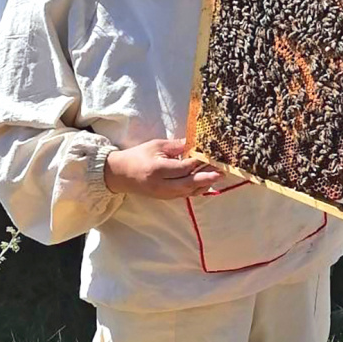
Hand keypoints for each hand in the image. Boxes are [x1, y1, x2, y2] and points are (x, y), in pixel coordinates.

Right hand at [104, 139, 222, 198]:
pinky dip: (197, 189)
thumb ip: (176, 146)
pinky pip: (185, 195)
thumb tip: (195, 143)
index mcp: (158, 170)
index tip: (211, 155)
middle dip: (207, 178)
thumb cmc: (138, 156)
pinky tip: (207, 183)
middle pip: (189, 183)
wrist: (120, 174)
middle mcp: (162, 185)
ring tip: (218, 176)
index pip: (183, 167)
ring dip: (205, 184)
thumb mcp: (155, 146)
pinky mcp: (166, 198)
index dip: (198, 162)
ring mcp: (164, 194)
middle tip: (222, 172)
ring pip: (189, 191)